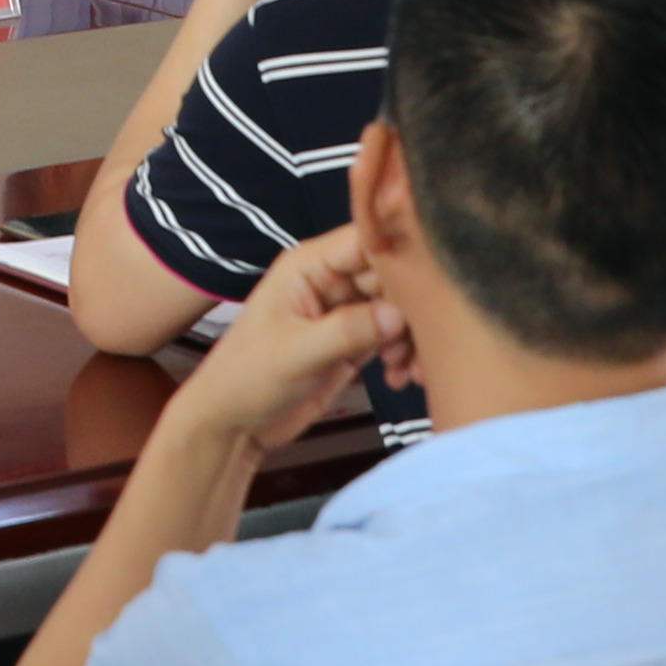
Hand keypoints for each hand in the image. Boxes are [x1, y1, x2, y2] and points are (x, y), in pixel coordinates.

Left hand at [164, 227, 409, 459]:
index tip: (433, 280)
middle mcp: (329, 281)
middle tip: (424, 343)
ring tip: (409, 370)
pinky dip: (404, 355)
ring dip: (412, 338)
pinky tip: (400, 379)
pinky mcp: (352, 342)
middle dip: (413, 308)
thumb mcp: (296, 353)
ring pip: (398, 308)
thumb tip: (399, 314)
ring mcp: (342, 311)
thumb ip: (348, 330)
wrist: (232, 424)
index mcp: (308, 266)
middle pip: (391, 276)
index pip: (365, 240)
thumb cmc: (245, 378)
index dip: (401, 254)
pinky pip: (393, 337)